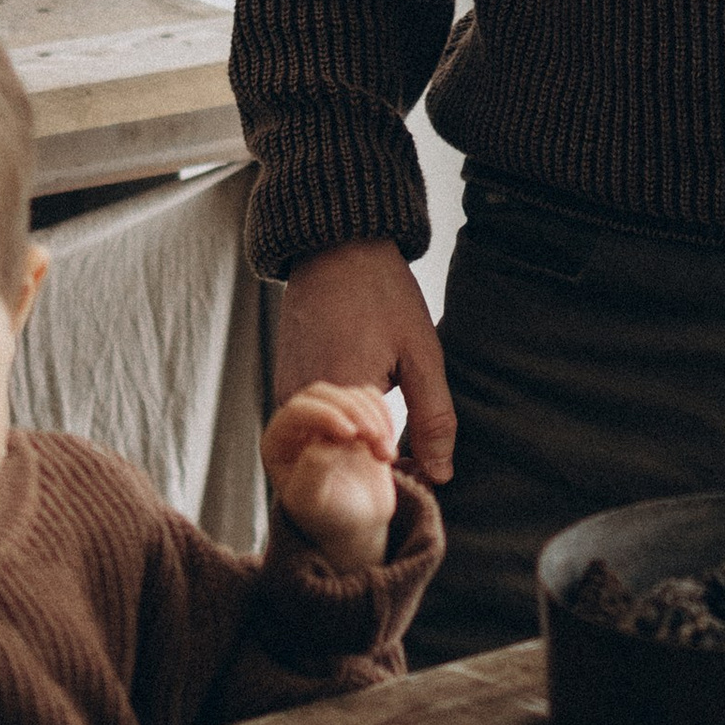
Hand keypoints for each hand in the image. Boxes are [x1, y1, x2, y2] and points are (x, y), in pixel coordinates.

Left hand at [263, 379, 404, 569]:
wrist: (355, 524)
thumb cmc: (326, 517)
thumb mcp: (312, 502)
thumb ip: (312, 472)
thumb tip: (325, 443)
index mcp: (278, 441)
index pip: (296, 410)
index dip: (324, 415)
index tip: (350, 434)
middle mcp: (300, 423)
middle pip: (323, 393)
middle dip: (352, 411)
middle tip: (373, 437)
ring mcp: (329, 416)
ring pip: (351, 394)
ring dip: (375, 419)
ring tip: (384, 456)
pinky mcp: (356, 416)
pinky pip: (371, 398)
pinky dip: (386, 417)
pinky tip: (388, 448)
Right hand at [272, 239, 456, 479]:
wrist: (337, 248)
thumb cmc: (384, 295)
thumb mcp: (422, 355)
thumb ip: (433, 420)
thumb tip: (440, 477)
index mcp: (340, 391)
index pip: (357, 466)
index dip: (386, 472)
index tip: (407, 460)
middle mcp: (302, 397)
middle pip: (333, 460)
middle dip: (367, 462)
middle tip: (397, 450)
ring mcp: (287, 391)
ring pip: (319, 443)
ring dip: (351, 444)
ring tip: (382, 423)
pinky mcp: (284, 383)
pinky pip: (309, 424)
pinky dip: (335, 426)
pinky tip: (362, 412)